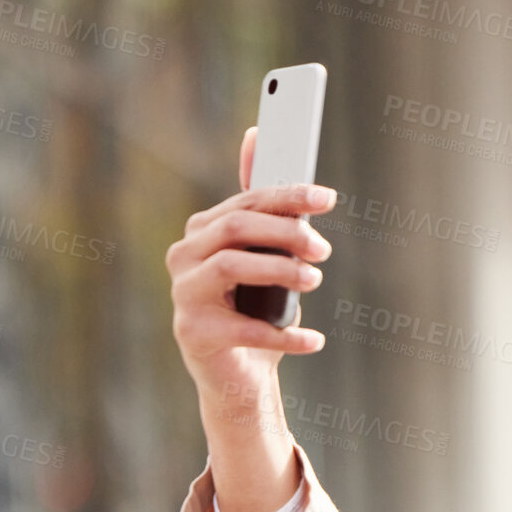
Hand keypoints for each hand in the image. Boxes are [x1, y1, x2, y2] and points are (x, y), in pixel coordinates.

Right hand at [165, 126, 335, 404]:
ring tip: (315, 280)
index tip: (327, 198)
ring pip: (232, 266)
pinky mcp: (194, 334)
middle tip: (324, 247)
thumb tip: (257, 134)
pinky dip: (286, 334)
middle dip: (286, 232)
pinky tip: (314, 339)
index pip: (246, 202)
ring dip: (281, 271)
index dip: (287, 196)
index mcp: (201, 232)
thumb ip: (263, 208)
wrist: (237, 377)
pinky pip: (245, 328)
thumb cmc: (253, 311)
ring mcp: (184, 295)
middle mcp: (184, 257)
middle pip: (236, 227)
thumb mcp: (263, 258)